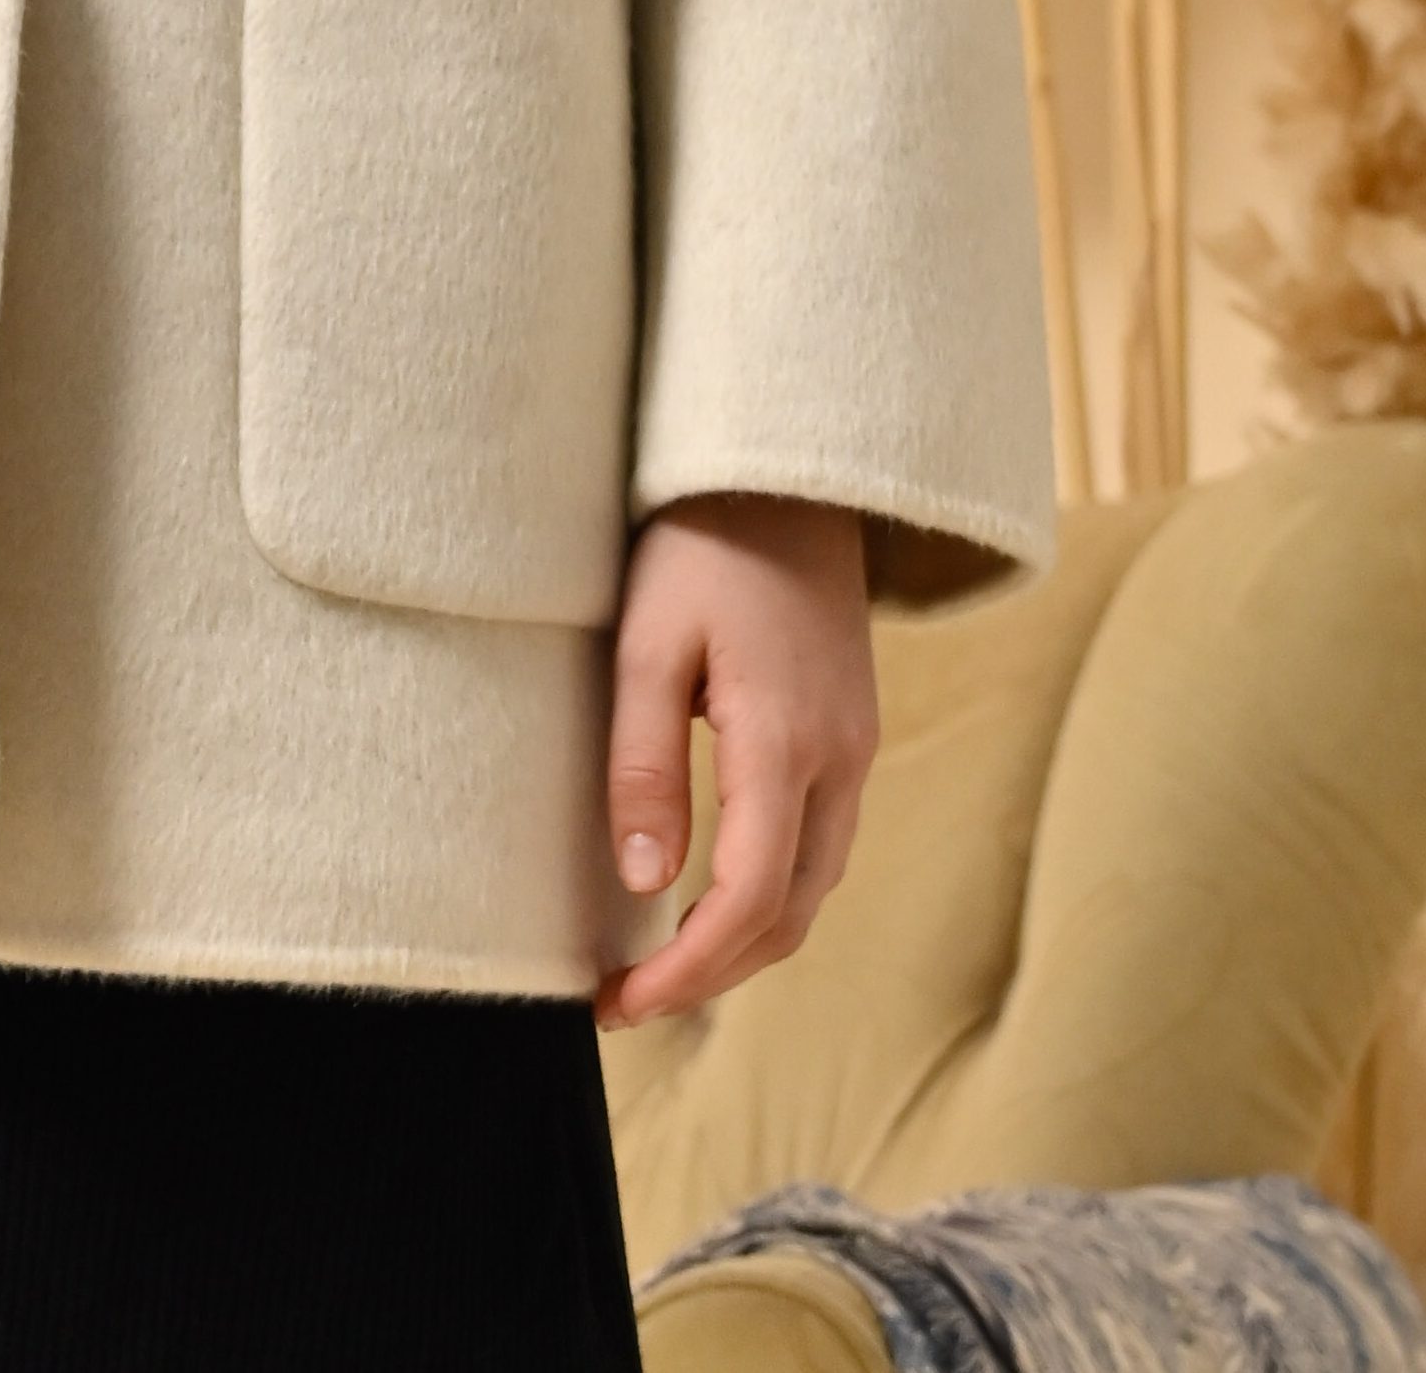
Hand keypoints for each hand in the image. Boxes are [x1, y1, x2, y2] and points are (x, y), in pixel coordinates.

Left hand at [592, 493, 877, 1026]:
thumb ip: (645, 764)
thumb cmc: (702, 545)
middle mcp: (838, 761)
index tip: (622, 1004)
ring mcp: (855, 748)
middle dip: (712, 974)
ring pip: (812, 886)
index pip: (750, 900)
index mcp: (785, 742)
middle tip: (626, 998)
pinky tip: (712, 889)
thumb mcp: (648, 643)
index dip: (690, 970)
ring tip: (659, 961)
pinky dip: (769, 891)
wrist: (787, 473)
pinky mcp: (851, 732)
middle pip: (790, 915)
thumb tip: (645, 884)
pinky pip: (820, 843)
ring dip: (744, 940)